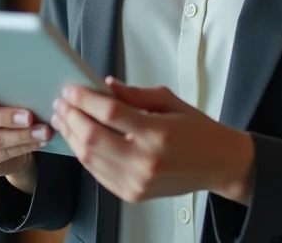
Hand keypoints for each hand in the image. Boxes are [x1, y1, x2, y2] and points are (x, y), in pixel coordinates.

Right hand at [0, 82, 52, 177]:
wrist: (7, 140)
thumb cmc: (2, 108)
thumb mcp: (0, 96)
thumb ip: (3, 88)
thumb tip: (28, 83)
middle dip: (6, 117)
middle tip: (28, 116)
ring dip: (21, 135)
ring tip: (42, 131)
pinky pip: (0, 154)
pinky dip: (23, 147)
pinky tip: (37, 141)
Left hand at [51, 77, 254, 204]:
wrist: (220, 165)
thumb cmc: (199, 131)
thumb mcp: (171, 101)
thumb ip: (135, 94)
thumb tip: (105, 86)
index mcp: (158, 133)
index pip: (110, 113)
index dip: (85, 99)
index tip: (71, 88)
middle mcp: (146, 161)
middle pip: (93, 138)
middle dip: (71, 117)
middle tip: (61, 102)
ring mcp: (137, 182)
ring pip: (90, 159)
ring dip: (72, 137)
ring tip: (64, 119)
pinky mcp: (133, 194)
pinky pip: (98, 174)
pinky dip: (84, 156)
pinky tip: (79, 139)